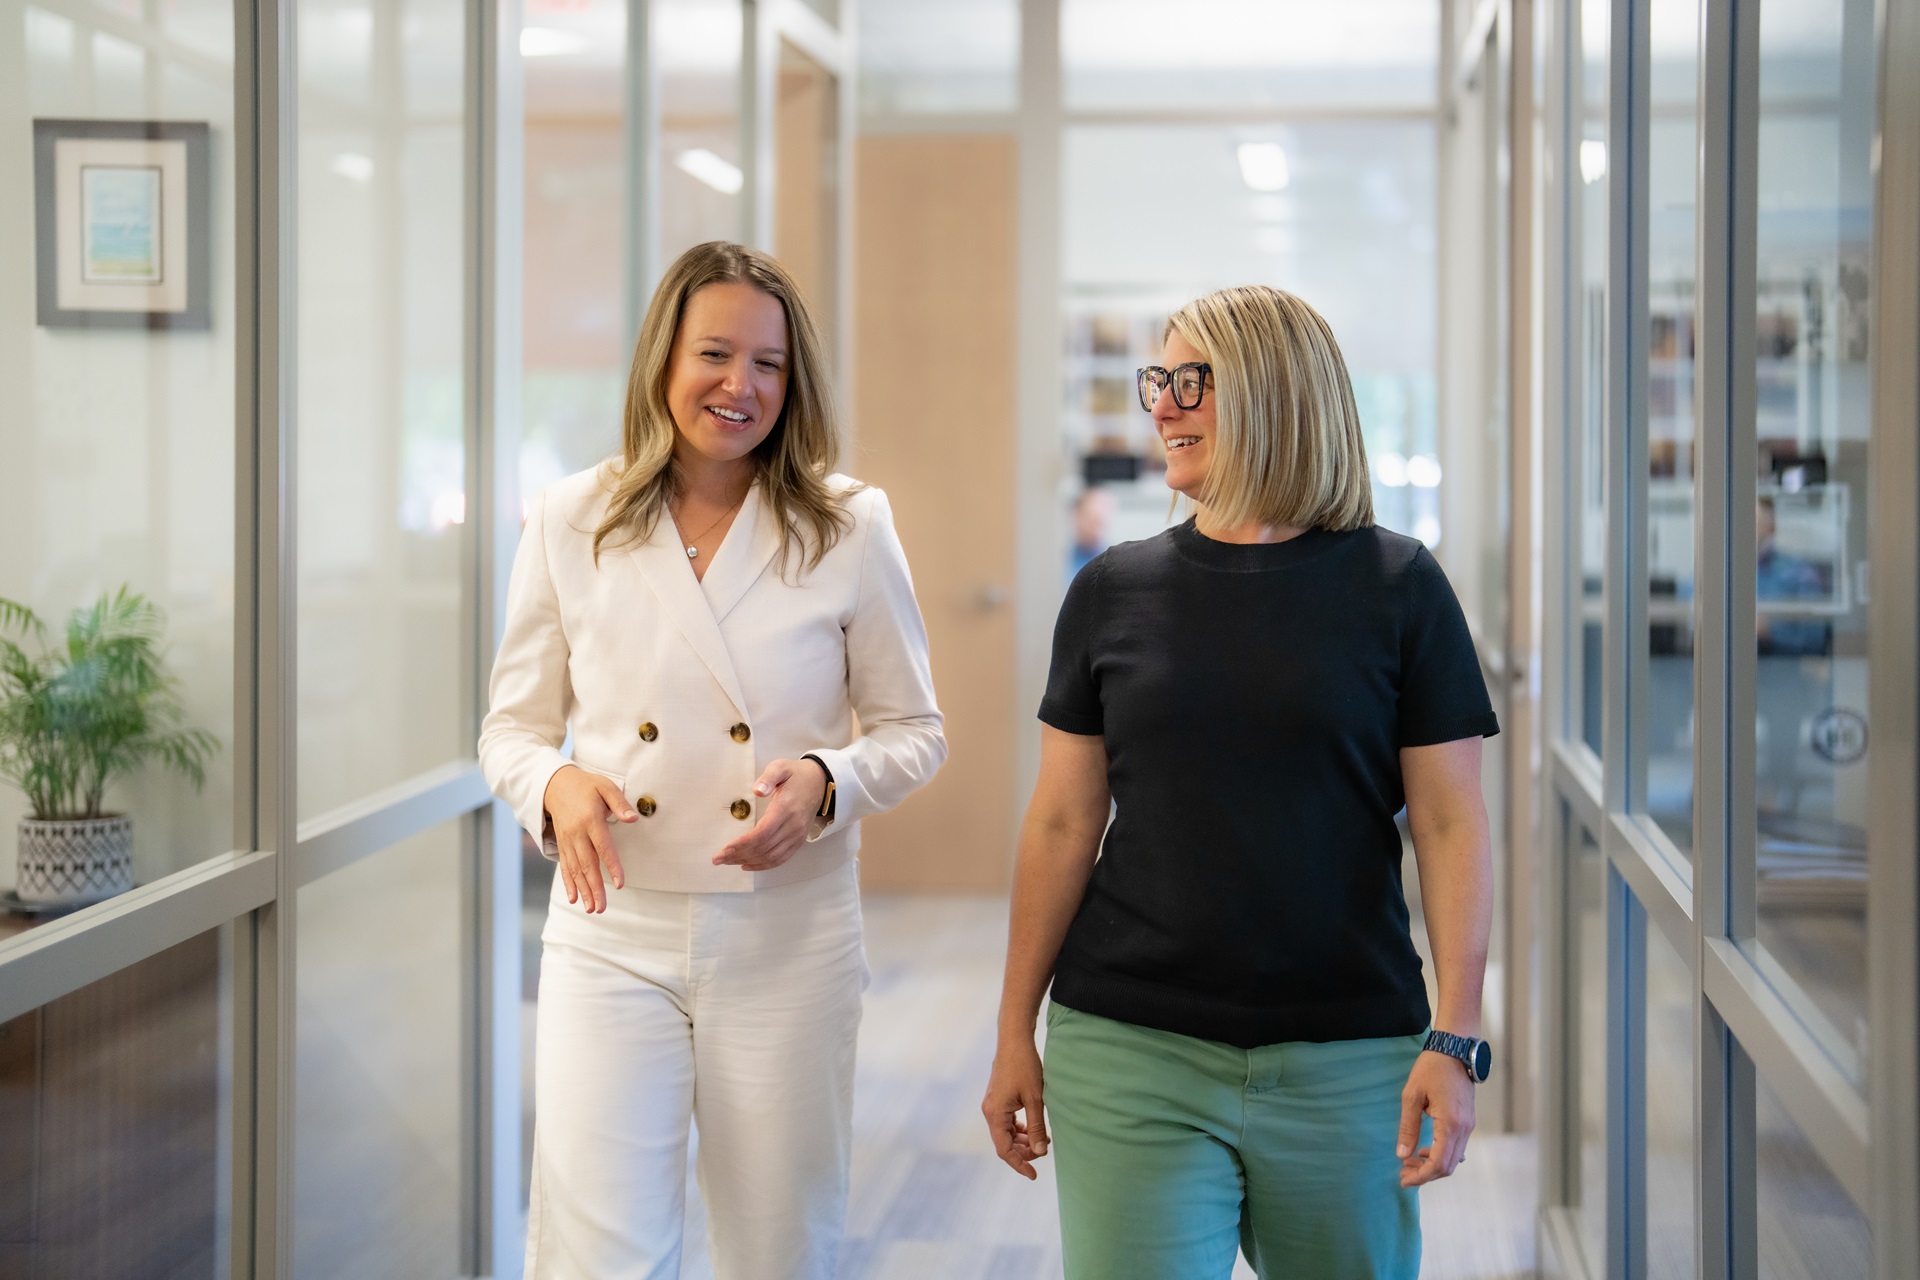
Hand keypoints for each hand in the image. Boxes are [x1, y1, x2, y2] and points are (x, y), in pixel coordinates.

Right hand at [543, 765, 636, 913]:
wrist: (555, 785)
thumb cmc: (586, 786)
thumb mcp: (605, 786)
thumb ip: (620, 803)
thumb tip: (633, 818)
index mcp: (590, 820)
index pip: (603, 847)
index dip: (611, 866)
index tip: (619, 884)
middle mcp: (577, 834)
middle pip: (587, 864)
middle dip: (595, 888)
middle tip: (602, 908)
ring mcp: (567, 841)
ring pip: (575, 870)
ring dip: (583, 891)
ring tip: (592, 909)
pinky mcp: (562, 845)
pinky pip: (565, 867)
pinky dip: (569, 884)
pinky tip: (574, 898)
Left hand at [711, 758, 828, 871]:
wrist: (819, 782)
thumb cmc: (796, 775)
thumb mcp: (780, 767)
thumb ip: (768, 778)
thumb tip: (757, 790)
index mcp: (785, 808)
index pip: (762, 833)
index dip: (743, 843)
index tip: (726, 848)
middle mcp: (792, 825)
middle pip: (763, 848)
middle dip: (738, 855)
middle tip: (718, 858)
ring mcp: (796, 835)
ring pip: (770, 856)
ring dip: (747, 861)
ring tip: (728, 861)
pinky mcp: (798, 841)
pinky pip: (780, 859)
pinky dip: (763, 865)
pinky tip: (747, 865)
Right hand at [982, 1036, 1049, 1178]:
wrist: (1014, 1040)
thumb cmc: (1025, 1067)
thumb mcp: (1035, 1099)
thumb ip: (1037, 1127)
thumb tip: (1040, 1151)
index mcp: (995, 1114)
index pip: (1004, 1149)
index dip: (1019, 1164)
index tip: (1034, 1174)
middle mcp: (989, 1111)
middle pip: (1004, 1142)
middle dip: (1023, 1151)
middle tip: (1043, 1151)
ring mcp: (992, 1104)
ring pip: (1006, 1132)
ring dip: (1023, 1139)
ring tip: (1043, 1139)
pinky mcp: (998, 1098)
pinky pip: (1007, 1121)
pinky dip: (1020, 1128)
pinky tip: (1033, 1126)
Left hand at [1398, 1049, 1475, 1186]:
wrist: (1454, 1050)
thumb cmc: (1431, 1069)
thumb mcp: (1412, 1096)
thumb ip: (1408, 1127)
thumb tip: (1402, 1155)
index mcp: (1450, 1124)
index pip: (1439, 1164)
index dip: (1422, 1176)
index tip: (1404, 1180)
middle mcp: (1464, 1129)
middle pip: (1448, 1166)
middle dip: (1426, 1175)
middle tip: (1403, 1173)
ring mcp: (1469, 1126)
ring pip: (1454, 1159)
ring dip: (1433, 1166)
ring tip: (1409, 1162)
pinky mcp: (1468, 1121)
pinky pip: (1456, 1148)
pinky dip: (1441, 1155)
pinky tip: (1423, 1150)